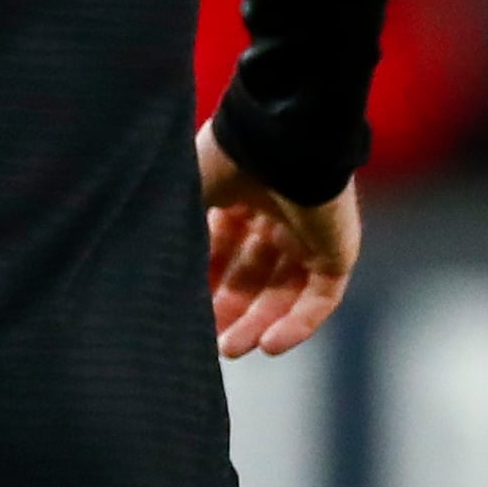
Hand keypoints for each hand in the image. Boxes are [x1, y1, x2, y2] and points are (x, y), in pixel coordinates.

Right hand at [198, 122, 359, 358]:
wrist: (284, 136)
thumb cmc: (231, 155)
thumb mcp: (189, 190)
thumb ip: (179, 227)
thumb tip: (150, 266)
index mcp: (242, 197)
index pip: (223, 251)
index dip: (206, 281)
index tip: (184, 307)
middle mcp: (276, 217)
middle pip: (254, 277)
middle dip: (231, 309)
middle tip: (209, 341)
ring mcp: (309, 236)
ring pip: (284, 293)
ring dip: (258, 324)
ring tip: (231, 350)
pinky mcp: (337, 251)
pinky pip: (319, 298)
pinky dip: (297, 325)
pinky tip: (269, 347)